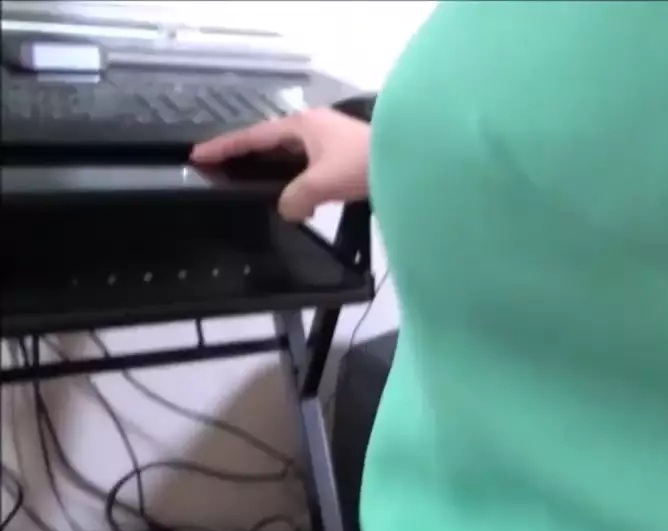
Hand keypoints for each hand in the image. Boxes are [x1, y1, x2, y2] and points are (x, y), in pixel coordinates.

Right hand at [190, 108, 371, 221]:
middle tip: (222, 170)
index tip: (197, 156)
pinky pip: (311, 166)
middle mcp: (314, 126)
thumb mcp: (321, 183)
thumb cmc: (363, 164)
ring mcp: (331, 138)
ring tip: (255, 187)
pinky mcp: (346, 154)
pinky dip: (299, 180)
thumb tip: (287, 210)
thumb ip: (295, 198)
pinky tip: (300, 199)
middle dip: (247, 157)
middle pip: (271, 142)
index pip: (253, 136)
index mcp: (301, 125)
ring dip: (276, 172)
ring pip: (293, 156)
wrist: (412, 161)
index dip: (224, 147)